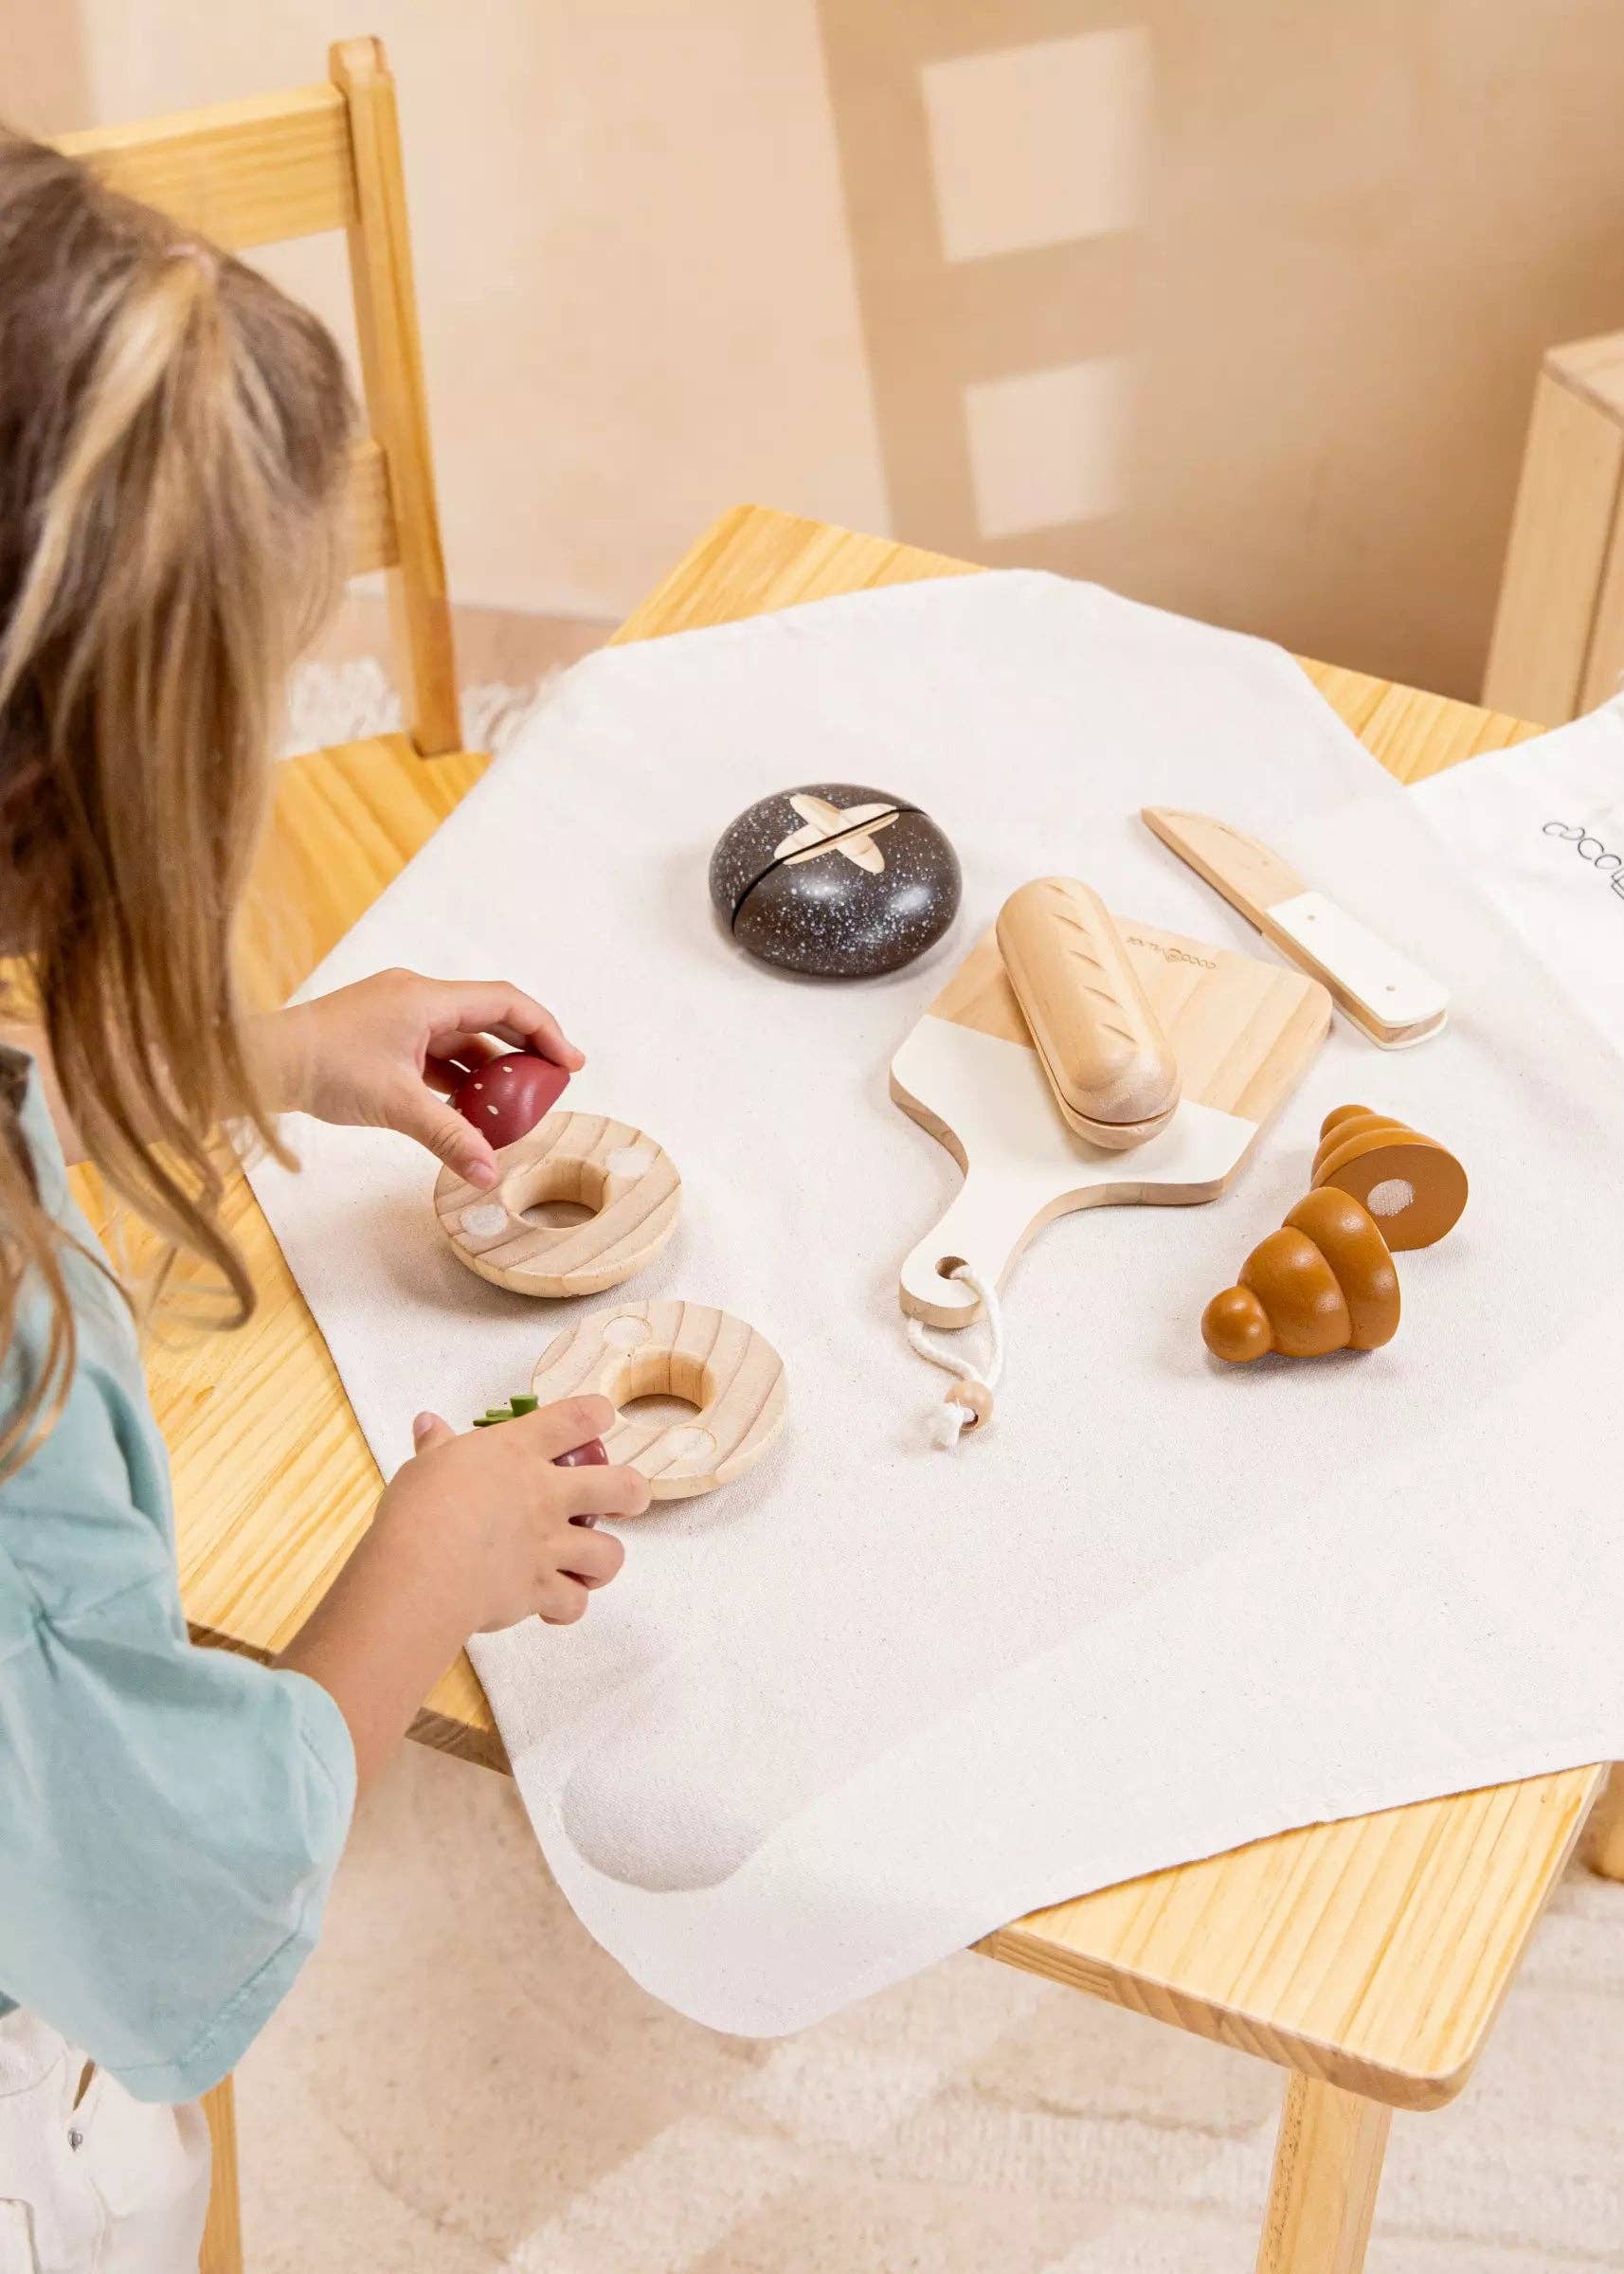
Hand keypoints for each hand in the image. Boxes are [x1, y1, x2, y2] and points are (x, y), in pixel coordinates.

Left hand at [260, 969, 583, 1188]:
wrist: (258, 1063)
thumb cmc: (321, 1067)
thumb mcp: (396, 1105)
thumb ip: (449, 1137)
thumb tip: (489, 1173)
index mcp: (426, 999)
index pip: (506, 1003)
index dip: (545, 1031)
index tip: (569, 1064)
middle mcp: (416, 999)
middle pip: (488, 1018)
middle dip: (523, 1052)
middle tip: (549, 1086)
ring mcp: (398, 1016)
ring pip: (461, 1039)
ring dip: (488, 1070)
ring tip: (510, 1108)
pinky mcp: (383, 1036)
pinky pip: (435, 1053)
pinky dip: (456, 1078)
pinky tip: (466, 1110)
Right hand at [278, 1394, 645, 1792]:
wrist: (421, 1572)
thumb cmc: (417, 1510)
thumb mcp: (425, 1467)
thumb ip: (437, 1445)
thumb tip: (428, 1422)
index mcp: (519, 1453)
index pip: (577, 1418)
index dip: (597, 1414)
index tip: (600, 1418)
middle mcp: (546, 1495)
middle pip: (622, 1487)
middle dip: (632, 1494)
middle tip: (623, 1501)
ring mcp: (550, 1545)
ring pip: (610, 1554)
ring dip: (603, 1561)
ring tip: (586, 1563)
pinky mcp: (542, 1591)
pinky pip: (574, 1603)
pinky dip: (566, 1607)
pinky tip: (551, 1605)